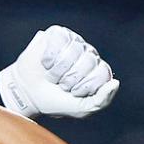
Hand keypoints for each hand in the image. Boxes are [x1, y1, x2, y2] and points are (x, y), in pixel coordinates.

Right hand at [0, 26, 119, 118]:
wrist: (28, 96)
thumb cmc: (55, 101)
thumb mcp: (81, 109)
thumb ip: (101, 100)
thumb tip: (115, 83)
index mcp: (97, 70)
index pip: (102, 73)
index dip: (86, 86)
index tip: (74, 93)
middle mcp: (88, 53)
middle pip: (88, 61)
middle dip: (71, 79)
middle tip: (61, 85)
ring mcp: (74, 41)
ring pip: (73, 51)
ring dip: (58, 71)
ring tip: (52, 76)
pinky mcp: (57, 34)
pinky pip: (58, 42)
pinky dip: (48, 58)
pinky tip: (45, 64)